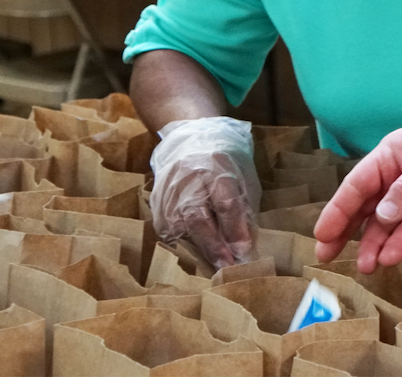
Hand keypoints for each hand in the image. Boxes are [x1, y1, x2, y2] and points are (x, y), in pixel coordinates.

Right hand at [150, 117, 259, 266]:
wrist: (191, 135)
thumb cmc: (225, 158)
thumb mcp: (243, 174)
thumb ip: (244, 205)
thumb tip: (244, 241)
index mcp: (217, 167)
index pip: (225, 202)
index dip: (235, 228)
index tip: (243, 249)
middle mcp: (189, 179)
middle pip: (199, 218)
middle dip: (214, 246)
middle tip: (226, 266)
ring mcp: (169, 189)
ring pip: (180, 226)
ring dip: (196, 247)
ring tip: (211, 263)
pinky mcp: (157, 199)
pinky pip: (166, 227)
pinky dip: (180, 241)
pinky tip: (191, 250)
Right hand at [313, 109, 401, 272]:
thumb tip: (382, 215)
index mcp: (389, 158)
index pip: (356, 185)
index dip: (337, 209)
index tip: (322, 233)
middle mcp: (395, 182)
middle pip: (363, 209)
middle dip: (344, 232)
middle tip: (325, 256)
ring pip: (384, 228)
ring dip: (372, 246)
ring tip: (365, 266)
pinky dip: (398, 247)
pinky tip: (389, 257)